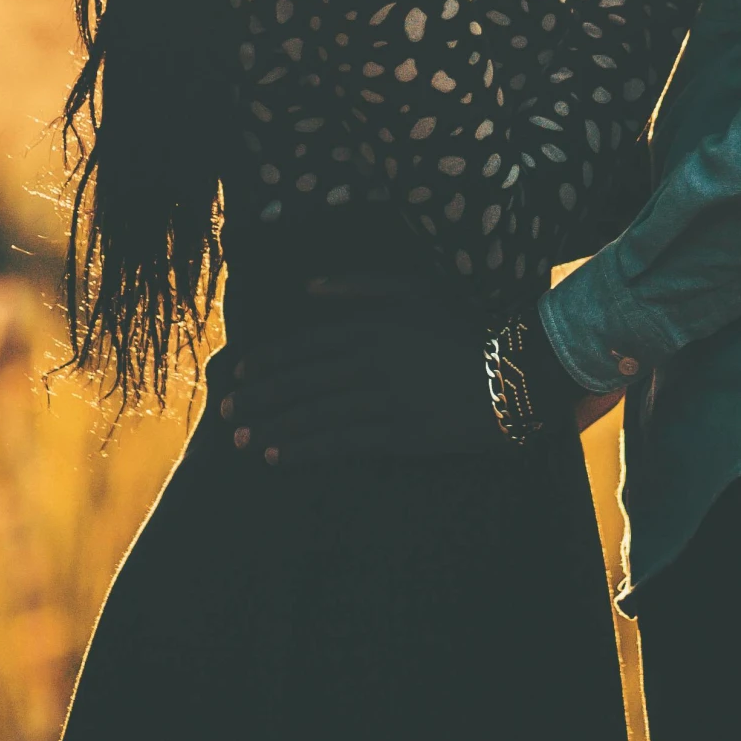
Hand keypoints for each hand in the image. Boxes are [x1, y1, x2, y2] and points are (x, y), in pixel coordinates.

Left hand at [212, 309, 503, 466]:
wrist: (516, 370)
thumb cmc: (465, 326)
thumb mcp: (416, 289)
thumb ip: (361, 284)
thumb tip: (310, 287)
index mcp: (371, 325)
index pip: (304, 345)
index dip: (267, 361)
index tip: (239, 375)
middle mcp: (370, 361)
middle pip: (300, 381)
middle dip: (258, 398)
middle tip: (225, 411)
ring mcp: (384, 399)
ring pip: (313, 413)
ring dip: (272, 426)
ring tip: (238, 439)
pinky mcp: (399, 434)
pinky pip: (339, 442)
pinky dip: (304, 448)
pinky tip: (276, 455)